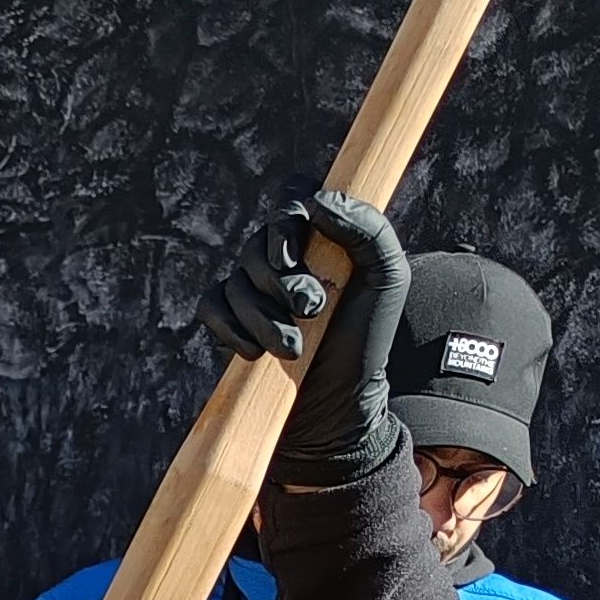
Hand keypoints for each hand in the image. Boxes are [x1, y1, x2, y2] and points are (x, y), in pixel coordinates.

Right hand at [199, 188, 407, 483]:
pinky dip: (231, 330)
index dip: (286, 223)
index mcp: (320, 234)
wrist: (338, 402)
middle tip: (313, 310)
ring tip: (293, 349)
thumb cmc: (366, 337)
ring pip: (236, 282)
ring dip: (264, 319)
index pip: (290, 196)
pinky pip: (211, 306)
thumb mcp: (387, 278)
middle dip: (282, 283)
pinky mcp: (229, 321)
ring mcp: (251, 288)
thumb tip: (317, 202)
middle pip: (257, 245)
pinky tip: (257, 354)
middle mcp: (282, 255)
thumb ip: (367, 228)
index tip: (299, 256)